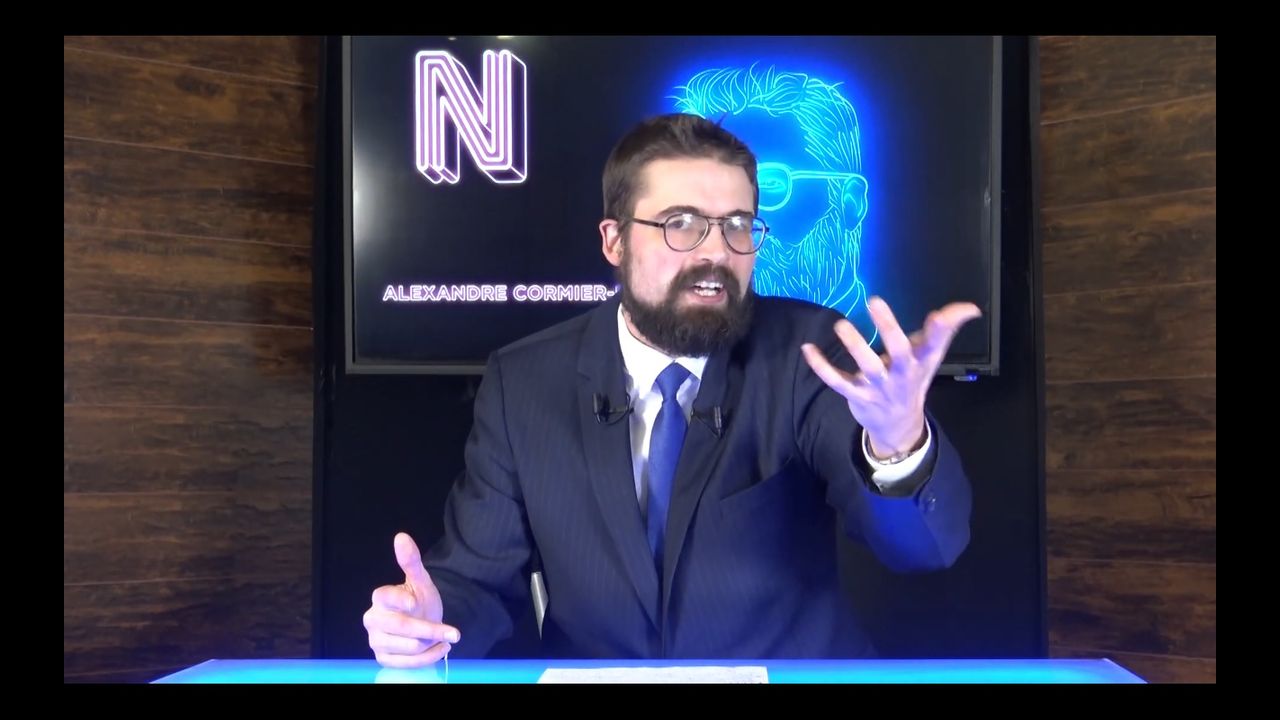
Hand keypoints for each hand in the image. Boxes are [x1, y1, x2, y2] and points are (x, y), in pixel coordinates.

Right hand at [363, 532, 459, 667]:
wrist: (423, 623)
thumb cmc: (420, 602)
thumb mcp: (420, 581)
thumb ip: (411, 561)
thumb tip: (401, 536)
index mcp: (380, 598)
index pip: (384, 596)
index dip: (399, 599)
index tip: (415, 602)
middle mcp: (373, 619)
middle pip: (399, 626)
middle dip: (429, 629)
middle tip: (454, 632)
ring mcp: (376, 641)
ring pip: (406, 647)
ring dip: (430, 643)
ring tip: (445, 637)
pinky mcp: (383, 658)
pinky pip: (406, 663)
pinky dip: (428, 658)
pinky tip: (440, 648)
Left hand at [801, 297, 981, 457]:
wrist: (899, 425)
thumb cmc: (913, 380)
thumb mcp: (930, 357)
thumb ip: (944, 329)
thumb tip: (969, 308)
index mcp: (921, 362)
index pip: (934, 344)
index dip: (940, 329)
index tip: (940, 315)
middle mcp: (902, 374)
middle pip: (898, 352)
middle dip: (888, 327)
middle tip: (874, 301)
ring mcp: (879, 387)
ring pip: (867, 366)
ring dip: (854, 345)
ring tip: (841, 325)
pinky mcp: (857, 395)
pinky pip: (837, 381)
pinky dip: (821, 366)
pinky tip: (807, 349)